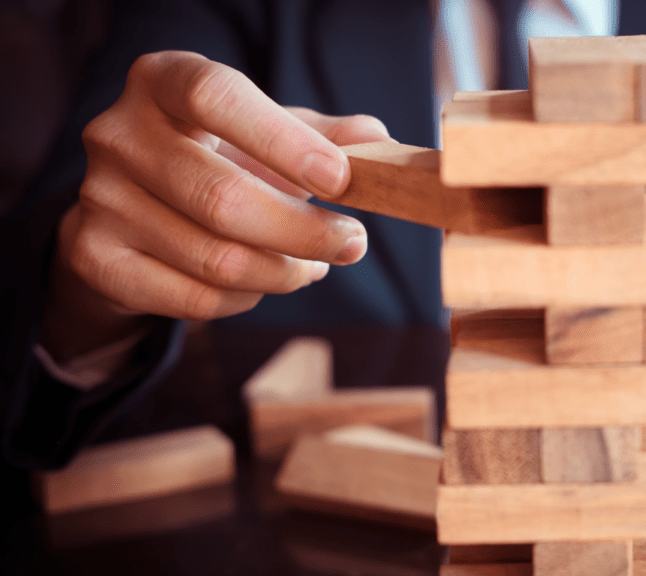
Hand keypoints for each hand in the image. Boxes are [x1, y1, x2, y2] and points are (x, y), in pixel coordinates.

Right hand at [42, 51, 392, 359]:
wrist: (133, 210)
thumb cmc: (216, 158)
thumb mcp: (266, 134)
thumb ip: (322, 136)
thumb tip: (376, 139)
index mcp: (162, 82)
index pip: (218, 97)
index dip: (285, 142)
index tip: (341, 182)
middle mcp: (118, 134)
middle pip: (222, 199)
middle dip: (305, 232)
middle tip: (353, 243)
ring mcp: (100, 199)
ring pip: (217, 259)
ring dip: (284, 272)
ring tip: (315, 264)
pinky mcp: (96, 258)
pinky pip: (197, 298)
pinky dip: (248, 298)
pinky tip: (265, 280)